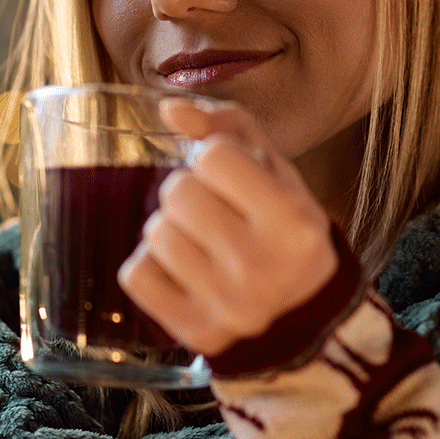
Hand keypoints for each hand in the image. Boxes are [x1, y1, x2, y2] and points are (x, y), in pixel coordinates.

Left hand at [118, 98, 337, 357]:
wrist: (303, 317)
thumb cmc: (287, 234)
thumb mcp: (279, 175)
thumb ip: (231, 130)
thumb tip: (170, 108)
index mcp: (291, 222)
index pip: (214, 156)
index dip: (216, 158)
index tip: (233, 178)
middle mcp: (260, 266)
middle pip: (177, 193)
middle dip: (190, 193)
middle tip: (215, 212)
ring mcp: (225, 303)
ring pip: (155, 232)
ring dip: (171, 230)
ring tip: (201, 243)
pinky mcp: (194, 330)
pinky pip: (136, 274)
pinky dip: (151, 266)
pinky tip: (182, 271)